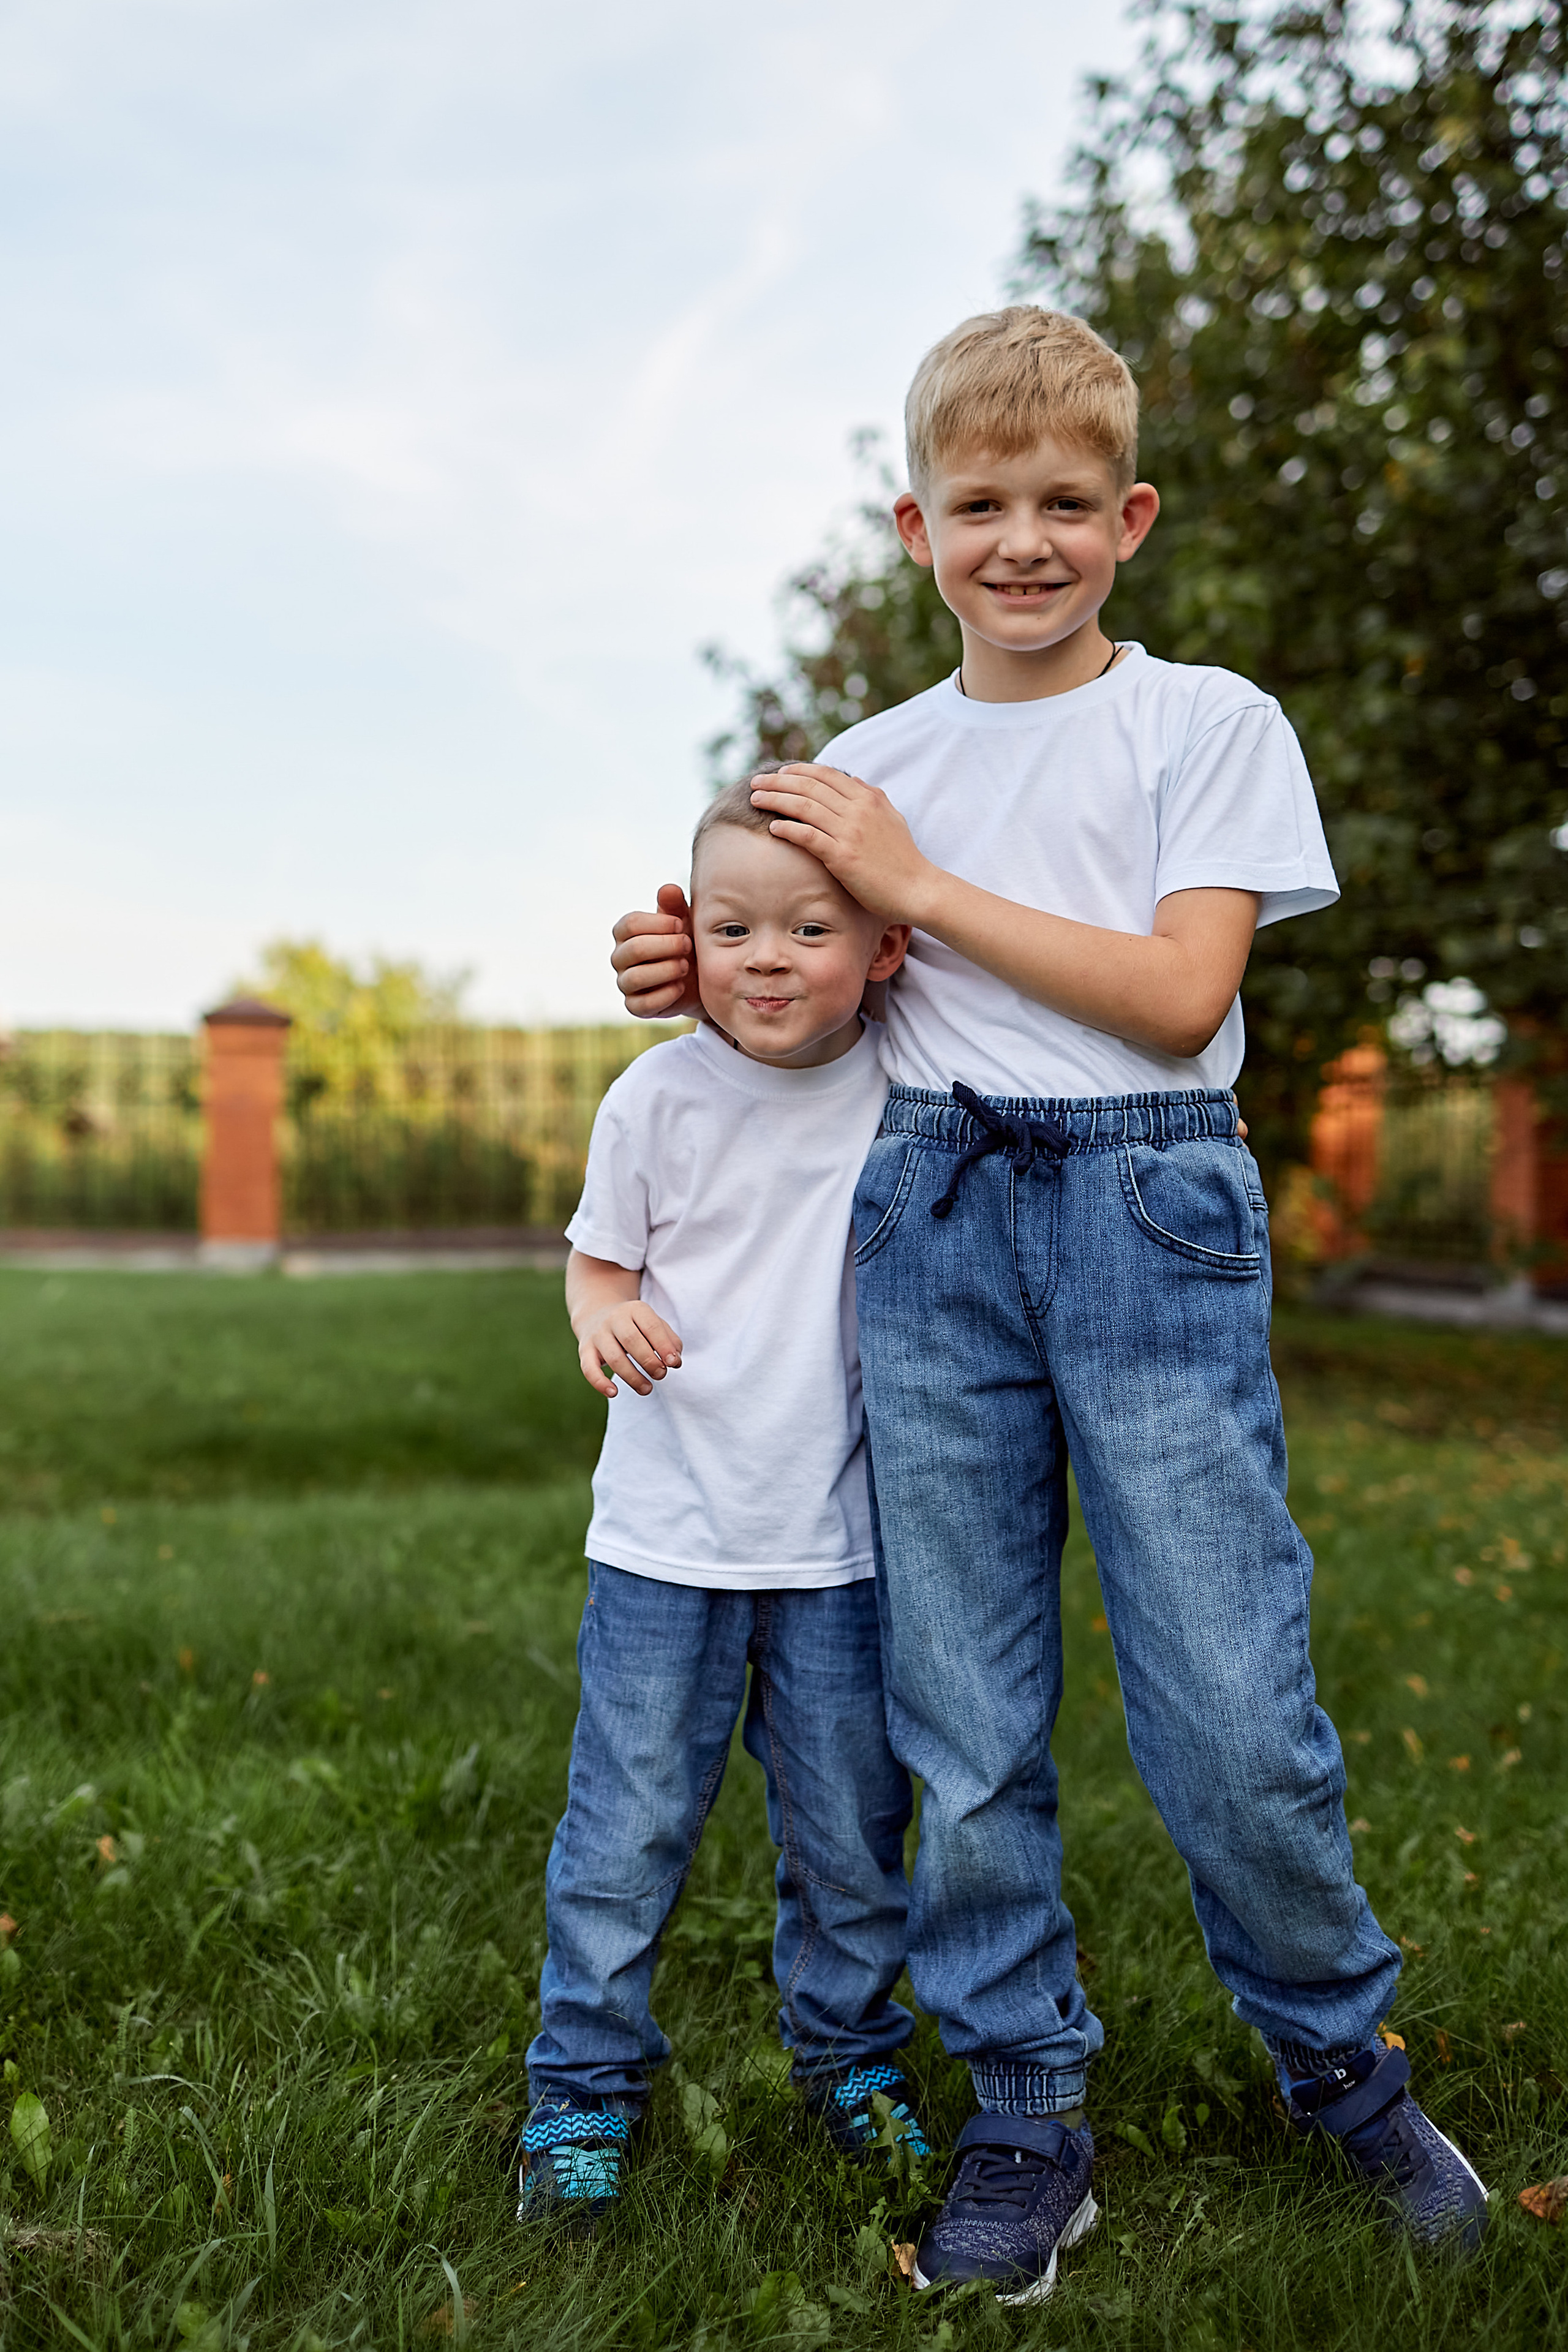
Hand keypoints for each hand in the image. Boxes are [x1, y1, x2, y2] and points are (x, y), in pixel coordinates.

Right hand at [577, 1300, 683, 1398]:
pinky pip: (588, 1368)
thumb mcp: (652, 1323)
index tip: (673, 1363)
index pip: (651, 1327)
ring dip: (633, 1377)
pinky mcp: (584, 1350)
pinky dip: (599, 1383)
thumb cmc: (634, 1325)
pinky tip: (613, 1393)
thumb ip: (669, 1340)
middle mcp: (614, 1319)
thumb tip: (675, 1361)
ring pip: (614, 1358)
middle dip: (649, 1361)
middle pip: (632, 1341)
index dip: (664, 1346)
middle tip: (661, 1375)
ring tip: (647, 1389)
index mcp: (635, 1310)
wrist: (596, 1314)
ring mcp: (598, 1335)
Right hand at [611, 884, 699, 1019]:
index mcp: (626, 933)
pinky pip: (641, 1005)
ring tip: (685, 965)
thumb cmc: (686, 943)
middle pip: (633, 949)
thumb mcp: (684, 922)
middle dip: (665, 946)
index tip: (681, 924)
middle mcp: (620, 958)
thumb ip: (675, 906)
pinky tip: (681, 986)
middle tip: (687, 944)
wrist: (701, 978)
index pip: (630, 924)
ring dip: (665, 970)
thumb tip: (668, 889)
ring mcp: (626, 983)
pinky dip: (664, 995)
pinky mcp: (636, 1006)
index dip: (658, 923)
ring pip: (635, 978)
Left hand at [749, 764, 932, 922]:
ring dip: (776, 800)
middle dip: (778, 781)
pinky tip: (772, 827)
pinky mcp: (843, 856)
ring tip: (755, 798)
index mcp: (869, 798)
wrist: (917, 889)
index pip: (826, 775)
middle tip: (757, 781)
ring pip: (804, 806)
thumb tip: (854, 780)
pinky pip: (808, 836)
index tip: (779, 773)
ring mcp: (850, 832)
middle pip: (809, 786)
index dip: (799, 770)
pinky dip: (788, 828)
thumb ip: (874, 797)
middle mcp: (858, 810)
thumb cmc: (904, 858)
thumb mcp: (892, 818)